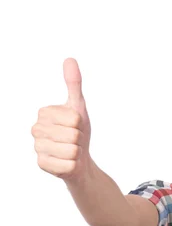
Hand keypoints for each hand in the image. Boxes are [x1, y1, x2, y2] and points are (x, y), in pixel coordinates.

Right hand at [31, 57, 91, 180]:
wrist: (78, 158)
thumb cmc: (77, 131)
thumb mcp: (78, 107)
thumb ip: (74, 84)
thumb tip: (70, 60)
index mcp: (44, 113)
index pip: (74, 119)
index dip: (81, 125)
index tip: (75, 127)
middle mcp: (36, 129)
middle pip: (72, 135)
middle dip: (79, 139)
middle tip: (74, 140)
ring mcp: (38, 148)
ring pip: (71, 151)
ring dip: (76, 153)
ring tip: (71, 151)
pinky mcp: (42, 165)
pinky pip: (68, 165)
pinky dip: (72, 165)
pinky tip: (67, 162)